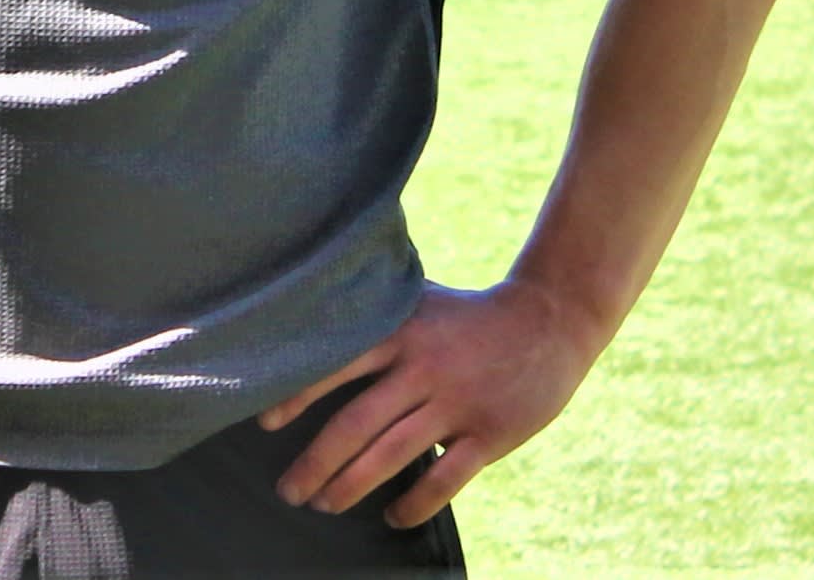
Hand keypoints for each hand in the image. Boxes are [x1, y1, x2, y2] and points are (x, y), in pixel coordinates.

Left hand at [261, 279, 603, 529]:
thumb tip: (307, 322)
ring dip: (350, 487)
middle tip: (288, 490)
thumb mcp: (418, 299)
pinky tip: (392, 516)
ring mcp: (457, 403)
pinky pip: (443, 480)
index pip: (336, 366)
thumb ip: (372, 312)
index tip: (265, 424)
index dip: (297, 397)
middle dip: (315, 463)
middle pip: (356, 424)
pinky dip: (413, 504)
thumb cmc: (466, 314)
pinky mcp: (489, 434)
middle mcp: (423, 367)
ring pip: (392, 456)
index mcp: (401, 332)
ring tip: (324, 504)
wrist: (547, 320)